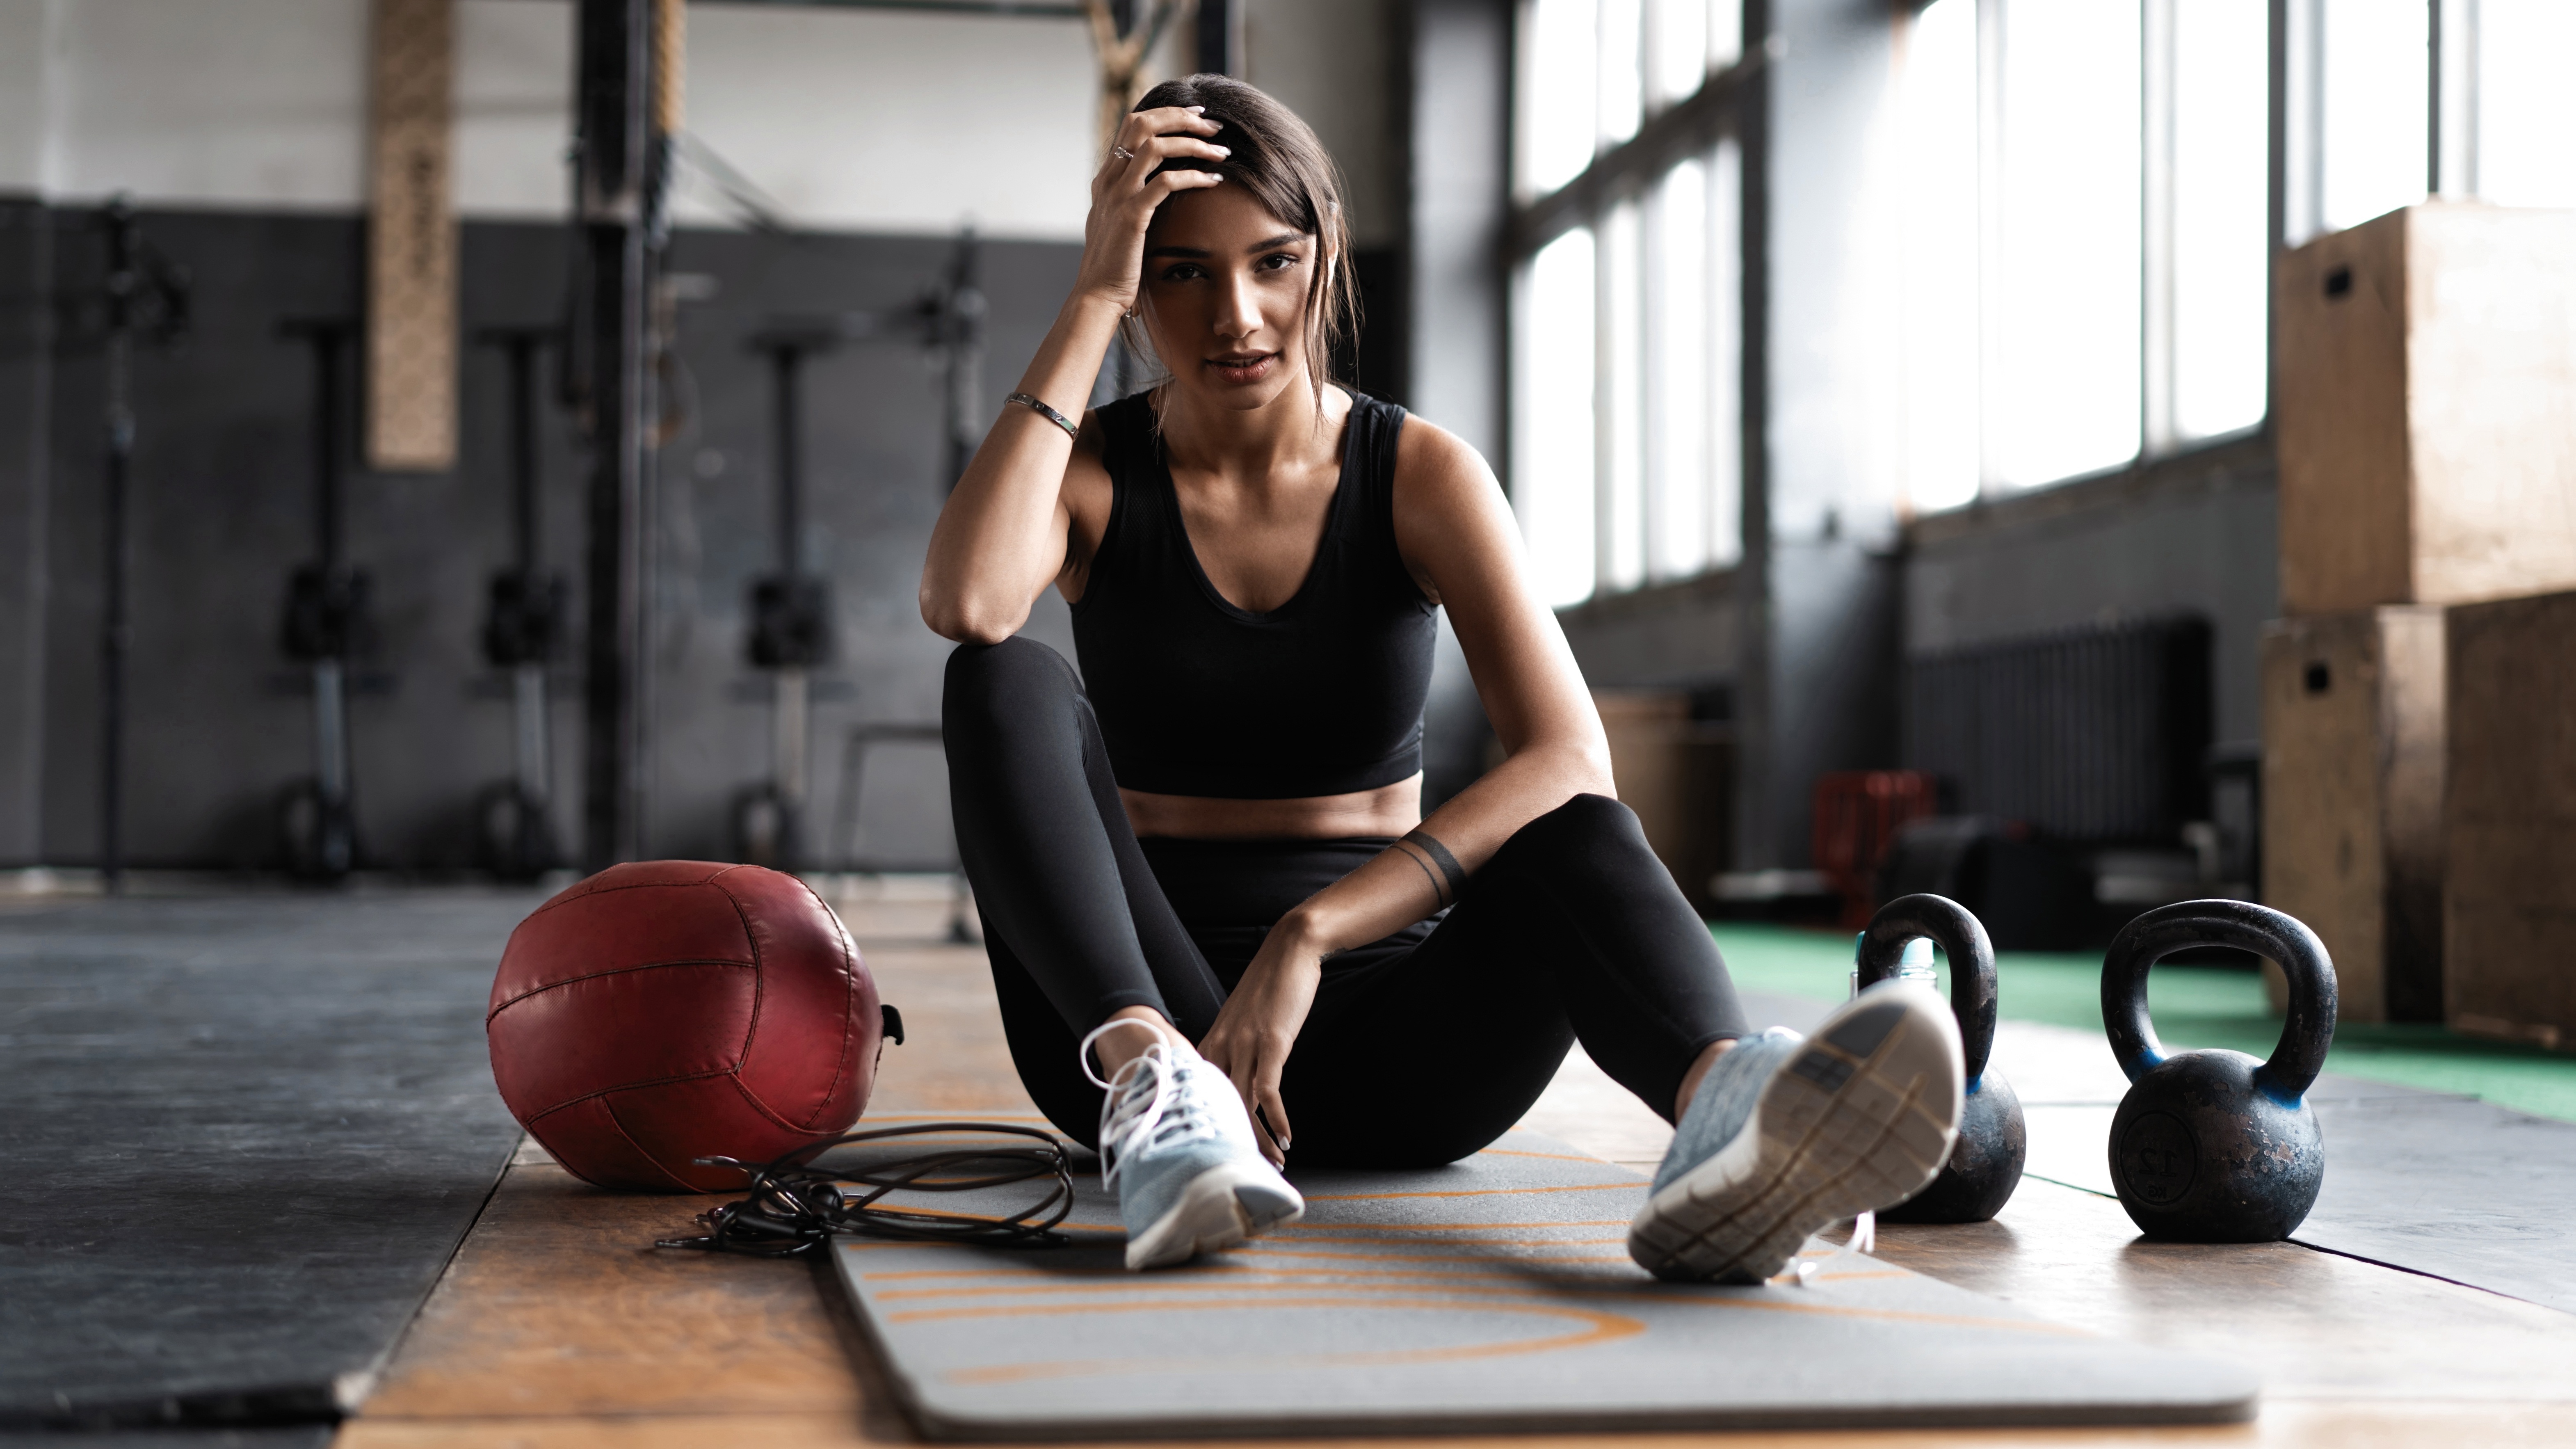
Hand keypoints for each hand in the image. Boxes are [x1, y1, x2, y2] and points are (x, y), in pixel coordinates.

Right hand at [1074, 106, 1229, 317]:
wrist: (1097, 294)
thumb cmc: (1114, 264)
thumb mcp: (1117, 223)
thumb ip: (1129, 199)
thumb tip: (1152, 187)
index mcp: (1106, 178)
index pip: (1133, 125)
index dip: (1166, 114)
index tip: (1196, 115)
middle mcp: (1109, 180)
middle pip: (1143, 124)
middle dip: (1181, 117)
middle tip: (1213, 125)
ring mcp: (1118, 196)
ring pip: (1155, 147)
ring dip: (1193, 143)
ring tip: (1221, 151)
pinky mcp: (1132, 215)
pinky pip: (1166, 183)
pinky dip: (1194, 176)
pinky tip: (1214, 181)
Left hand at [1197, 915, 1323, 1167]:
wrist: (1289, 951)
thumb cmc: (1268, 987)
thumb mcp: (1243, 1022)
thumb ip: (1236, 1051)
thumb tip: (1240, 1083)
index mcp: (1211, 1044)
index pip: (1201, 1096)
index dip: (1210, 1128)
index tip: (1220, 1152)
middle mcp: (1221, 1047)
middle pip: (1220, 1106)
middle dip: (1235, 1141)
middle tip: (1248, 1167)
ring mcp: (1244, 1045)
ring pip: (1243, 1104)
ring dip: (1258, 1138)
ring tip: (1273, 1161)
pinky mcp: (1271, 1042)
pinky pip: (1269, 1090)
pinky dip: (1277, 1118)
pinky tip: (1286, 1137)